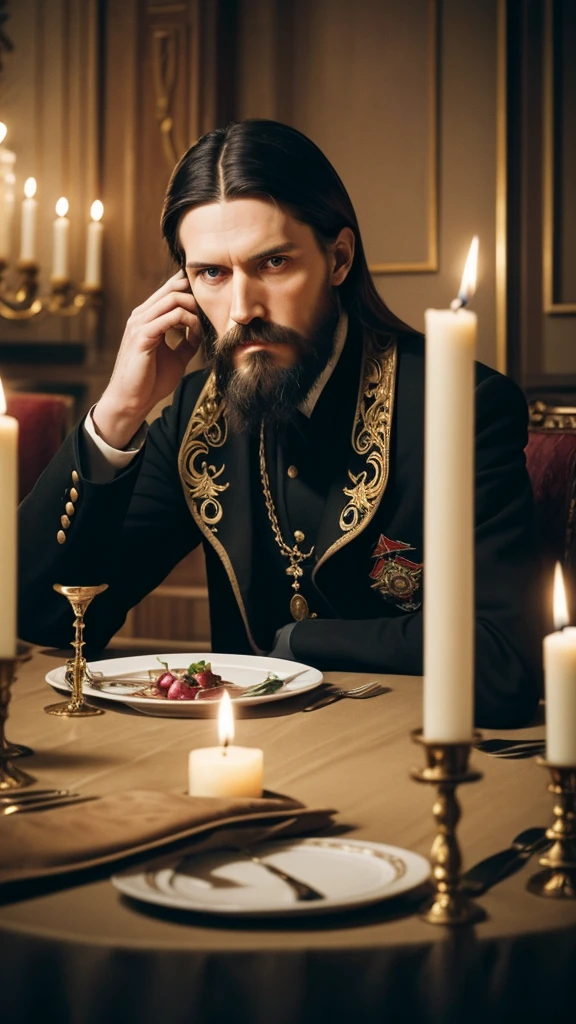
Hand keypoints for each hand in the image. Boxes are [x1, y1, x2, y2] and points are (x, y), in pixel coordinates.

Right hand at [93, 271, 200, 448]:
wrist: (132, 401)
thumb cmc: (151, 380)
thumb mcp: (176, 357)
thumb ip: (187, 342)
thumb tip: (202, 331)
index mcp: (147, 318)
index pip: (169, 289)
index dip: (191, 289)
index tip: (210, 303)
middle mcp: (141, 316)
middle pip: (172, 287)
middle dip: (196, 296)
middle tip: (211, 312)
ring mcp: (140, 324)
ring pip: (173, 298)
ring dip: (194, 308)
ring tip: (204, 324)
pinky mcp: (142, 336)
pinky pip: (171, 317)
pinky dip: (189, 322)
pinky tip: (196, 334)